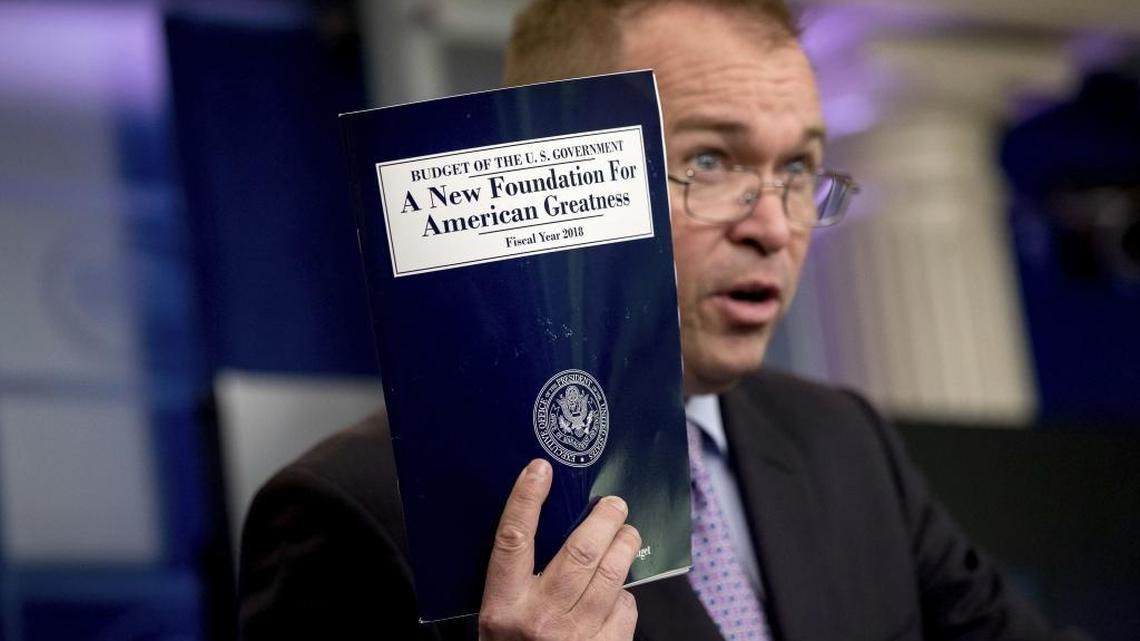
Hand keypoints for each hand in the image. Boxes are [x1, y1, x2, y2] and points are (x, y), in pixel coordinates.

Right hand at [478, 459, 639, 639]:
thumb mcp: (498, 622)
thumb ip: (515, 582)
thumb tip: (543, 528)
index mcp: (503, 609)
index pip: (512, 541)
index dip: (526, 500)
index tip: (539, 470)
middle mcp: (540, 621)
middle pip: (579, 551)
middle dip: (603, 519)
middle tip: (613, 503)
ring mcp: (577, 638)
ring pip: (611, 573)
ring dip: (625, 545)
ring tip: (628, 531)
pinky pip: (625, 607)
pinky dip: (624, 593)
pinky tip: (617, 589)